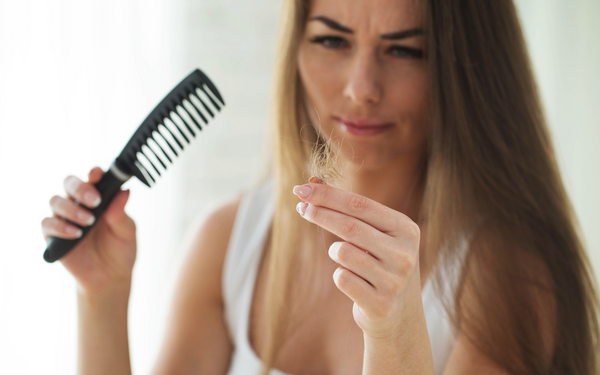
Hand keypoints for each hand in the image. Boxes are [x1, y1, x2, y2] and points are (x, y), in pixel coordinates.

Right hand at [41, 167, 136, 295]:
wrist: (110, 278)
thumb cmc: (120, 250)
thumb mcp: (127, 232)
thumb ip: (121, 213)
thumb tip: (124, 191)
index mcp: (99, 198)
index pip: (93, 178)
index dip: (93, 173)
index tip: (97, 174)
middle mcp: (79, 204)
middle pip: (69, 183)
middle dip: (80, 188)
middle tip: (95, 201)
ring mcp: (64, 218)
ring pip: (56, 201)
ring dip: (71, 208)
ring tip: (89, 222)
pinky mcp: (53, 236)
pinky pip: (47, 224)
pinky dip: (60, 226)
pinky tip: (76, 234)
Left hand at [293, 181, 421, 339]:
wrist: (400, 315)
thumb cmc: (380, 264)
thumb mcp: (375, 234)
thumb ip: (348, 209)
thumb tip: (311, 183)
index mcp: (405, 229)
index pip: (360, 205)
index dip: (328, 196)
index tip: (302, 190)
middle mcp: (404, 253)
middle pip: (350, 226)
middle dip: (320, 214)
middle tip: (301, 207)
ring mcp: (394, 280)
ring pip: (344, 253)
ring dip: (335, 252)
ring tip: (345, 257)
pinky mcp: (380, 304)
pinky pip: (342, 279)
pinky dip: (340, 275)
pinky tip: (354, 281)